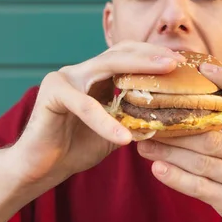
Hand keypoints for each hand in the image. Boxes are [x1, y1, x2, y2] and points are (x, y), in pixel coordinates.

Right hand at [10, 41, 185, 186]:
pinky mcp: (52, 94)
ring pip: (106, 67)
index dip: (153, 55)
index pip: (127, 55)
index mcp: (96, 76)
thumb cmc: (77, 147)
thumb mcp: (116, 131)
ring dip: (138, 68)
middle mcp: (81, 71)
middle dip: (151, 55)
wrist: (41, 168)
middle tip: (177, 61)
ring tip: (165, 74)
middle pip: (120, 53)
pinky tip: (124, 137)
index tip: (180, 62)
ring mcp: (65, 78)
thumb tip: (169, 118)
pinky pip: (85, 106)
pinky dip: (106, 122)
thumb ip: (136, 119)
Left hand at [137, 62, 221, 221]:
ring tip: (144, 144)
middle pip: (211, 136)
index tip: (204, 67)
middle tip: (148, 121)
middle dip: (176, 129)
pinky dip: (175, 177)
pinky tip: (157, 168)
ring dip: (168, 152)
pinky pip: (199, 187)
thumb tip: (193, 108)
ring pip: (200, 161)